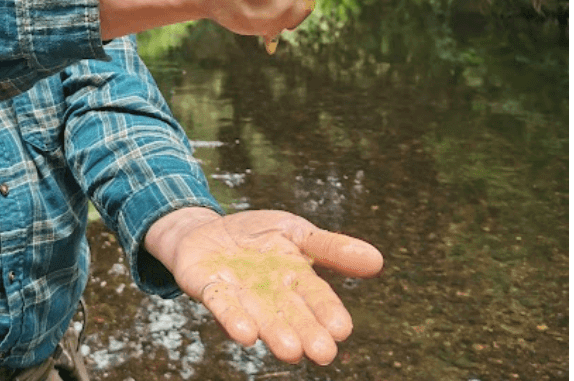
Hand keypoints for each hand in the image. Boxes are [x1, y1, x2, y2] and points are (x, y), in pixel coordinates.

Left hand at [144, 208, 382, 364]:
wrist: (207, 232)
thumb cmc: (259, 237)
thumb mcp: (295, 231)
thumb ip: (330, 247)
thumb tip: (377, 261)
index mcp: (296, 278)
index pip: (317, 296)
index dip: (327, 311)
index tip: (341, 329)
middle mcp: (269, 293)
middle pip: (290, 313)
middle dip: (305, 331)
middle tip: (322, 353)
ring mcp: (239, 293)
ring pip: (258, 315)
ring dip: (272, 331)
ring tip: (289, 351)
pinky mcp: (208, 288)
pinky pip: (220, 303)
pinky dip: (231, 316)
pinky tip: (244, 333)